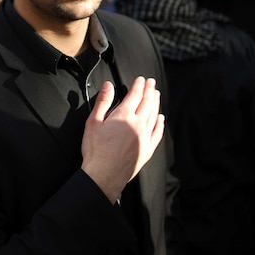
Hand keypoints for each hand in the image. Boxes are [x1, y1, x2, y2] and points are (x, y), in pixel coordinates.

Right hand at [81, 77, 164, 202]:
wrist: (104, 175)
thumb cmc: (96, 151)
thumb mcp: (93, 122)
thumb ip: (102, 102)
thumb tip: (108, 86)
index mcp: (124, 116)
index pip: (135, 95)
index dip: (139, 85)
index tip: (141, 79)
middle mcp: (137, 124)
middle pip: (147, 102)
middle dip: (150, 90)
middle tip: (152, 82)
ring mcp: (144, 137)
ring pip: (154, 115)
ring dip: (156, 103)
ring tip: (156, 95)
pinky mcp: (148, 149)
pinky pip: (157, 132)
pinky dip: (160, 123)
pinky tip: (161, 118)